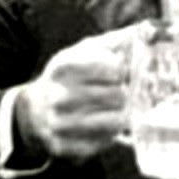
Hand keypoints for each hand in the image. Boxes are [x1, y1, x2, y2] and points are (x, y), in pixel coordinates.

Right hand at [13, 25, 138, 161]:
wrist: (33, 110)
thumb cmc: (68, 78)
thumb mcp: (83, 52)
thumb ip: (113, 42)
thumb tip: (145, 31)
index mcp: (63, 66)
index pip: (112, 67)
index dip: (123, 70)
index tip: (121, 72)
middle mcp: (57, 95)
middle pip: (117, 95)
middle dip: (124, 94)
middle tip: (122, 93)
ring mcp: (59, 123)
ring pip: (114, 122)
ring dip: (122, 115)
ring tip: (118, 110)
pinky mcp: (63, 146)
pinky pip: (103, 142)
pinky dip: (110, 135)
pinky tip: (105, 127)